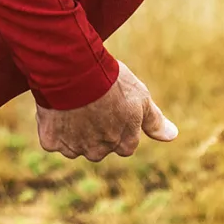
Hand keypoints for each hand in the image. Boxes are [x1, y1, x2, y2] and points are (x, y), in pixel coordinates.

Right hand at [33, 61, 177, 161]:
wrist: (75, 71)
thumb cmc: (112, 81)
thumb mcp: (140, 98)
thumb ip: (155, 121)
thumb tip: (172, 135)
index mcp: (125, 144)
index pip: (124, 142)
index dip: (116, 122)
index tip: (110, 105)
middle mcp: (100, 152)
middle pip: (98, 145)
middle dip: (95, 128)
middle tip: (92, 102)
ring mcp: (75, 148)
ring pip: (74, 143)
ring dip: (74, 129)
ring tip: (74, 102)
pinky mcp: (51, 142)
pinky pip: (52, 139)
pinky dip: (53, 126)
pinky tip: (57, 107)